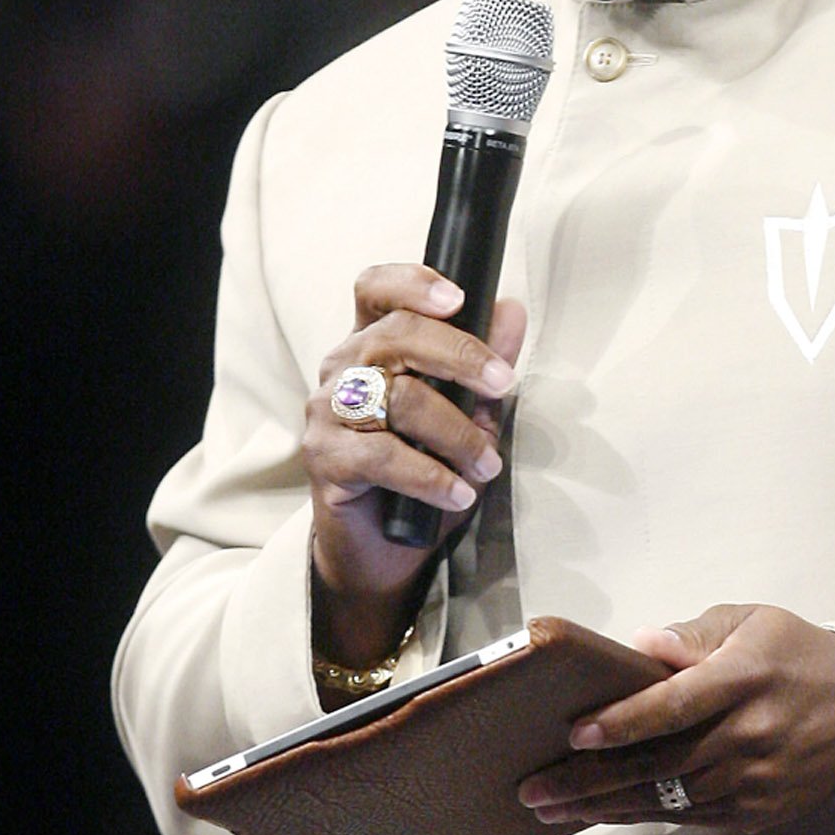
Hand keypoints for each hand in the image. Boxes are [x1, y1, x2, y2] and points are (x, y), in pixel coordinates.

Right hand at [306, 265, 525, 663]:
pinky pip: (382, 455)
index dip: (413, 284)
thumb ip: (483, 367)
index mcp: (372, 344)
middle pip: (396, 335)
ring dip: (455, 432)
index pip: (376, 289)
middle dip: (460, 355)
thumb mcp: (466, 417)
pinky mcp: (324, 457)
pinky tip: (458, 492)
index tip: (459, 300)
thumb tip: (510, 312)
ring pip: (396, 397)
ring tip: (488, 465)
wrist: (382, 550)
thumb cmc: (422, 472)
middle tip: (504, 385)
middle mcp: (342, 368)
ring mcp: (326, 411)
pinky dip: (430, 475)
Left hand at [519, 604, 834, 833]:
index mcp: (746, 678)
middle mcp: (751, 733)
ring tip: (551, 810)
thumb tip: (637, 646)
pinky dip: (642, 816)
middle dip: (588, 779)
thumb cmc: (793, 655)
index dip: (623, 723)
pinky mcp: (758, 810)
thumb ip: (693, 635)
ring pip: (669, 799)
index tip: (574, 734)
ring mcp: (756, 779)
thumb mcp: (751, 622)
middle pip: (659, 763)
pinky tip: (601, 813)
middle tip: (533, 789)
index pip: (675, 705)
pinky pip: (690, 817)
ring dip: (604, 807)